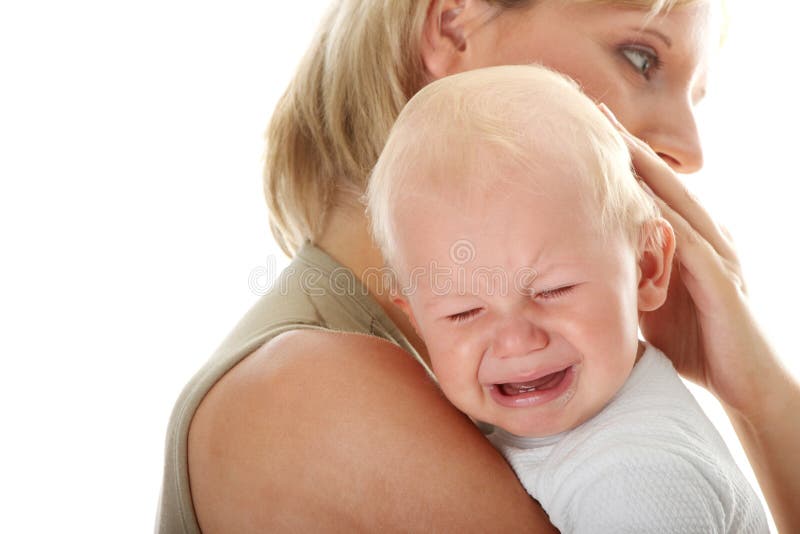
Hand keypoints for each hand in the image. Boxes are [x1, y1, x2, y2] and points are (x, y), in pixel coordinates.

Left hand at [598, 103, 784, 418]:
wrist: (748, 384)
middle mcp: (706, 237)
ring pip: (677, 202)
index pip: (652, 190)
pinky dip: (665, 221)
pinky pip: (690, 245)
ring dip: (646, 170)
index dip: (623, 160)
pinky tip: (641, 200)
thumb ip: (629, 278)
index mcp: (689, 240)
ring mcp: (718, 256)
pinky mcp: (722, 282)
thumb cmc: (698, 345)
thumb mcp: (651, 304)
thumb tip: (583, 272)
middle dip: (630, 147)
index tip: (588, 130)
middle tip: (596, 112)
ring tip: (613, 139)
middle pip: (663, 183)